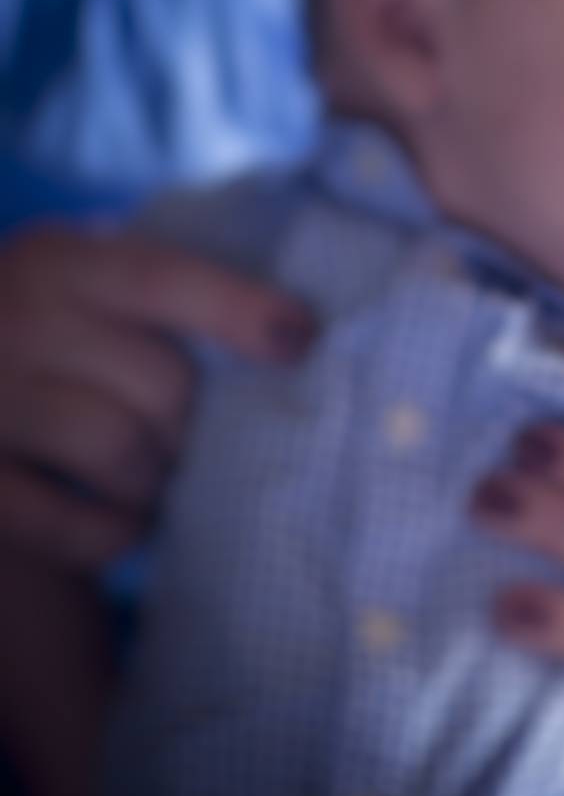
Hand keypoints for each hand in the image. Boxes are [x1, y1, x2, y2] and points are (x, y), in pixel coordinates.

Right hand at [0, 225, 318, 565]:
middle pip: (159, 382)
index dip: (239, 309)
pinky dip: (111, 533)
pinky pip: (65, 524)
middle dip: (195, 424)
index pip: (162, 278)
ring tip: (159, 476)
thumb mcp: (96, 287)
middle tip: (195, 440)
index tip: (302, 342)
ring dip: (157, 477)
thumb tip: (296, 336)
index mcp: (58, 262)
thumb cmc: (60, 335)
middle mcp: (10, 321)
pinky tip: (124, 523)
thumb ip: (173, 296)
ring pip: (117, 449)